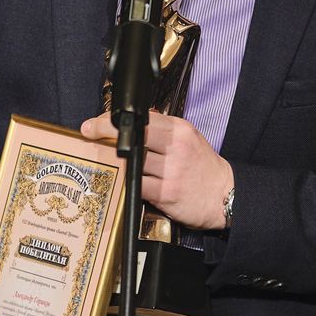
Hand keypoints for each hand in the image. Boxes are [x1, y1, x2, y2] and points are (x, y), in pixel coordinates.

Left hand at [79, 111, 233, 229]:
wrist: (227, 196)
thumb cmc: (203, 167)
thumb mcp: (188, 139)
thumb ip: (163, 130)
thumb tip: (134, 122)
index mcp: (180, 131)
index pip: (142, 119)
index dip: (114, 119)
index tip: (96, 121)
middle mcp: (177, 148)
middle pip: (133, 137)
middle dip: (106, 133)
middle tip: (89, 133)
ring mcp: (172, 171)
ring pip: (132, 162)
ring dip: (114, 161)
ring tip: (101, 159)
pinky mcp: (168, 193)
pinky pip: (137, 186)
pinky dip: (127, 183)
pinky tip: (120, 181)